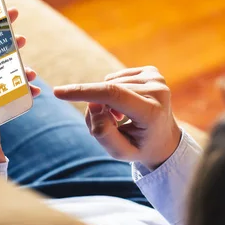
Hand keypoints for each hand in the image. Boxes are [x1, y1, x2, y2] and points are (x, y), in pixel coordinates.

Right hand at [54, 66, 180, 168]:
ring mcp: (157, 78)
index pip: (112, 95)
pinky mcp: (152, 72)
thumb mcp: (120, 152)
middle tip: (111, 125)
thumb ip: (103, 133)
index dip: (84, 92)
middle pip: (108, 92)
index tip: (59, 92)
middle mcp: (158, 91)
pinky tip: (127, 105)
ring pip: (110, 84)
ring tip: (121, 118)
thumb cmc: (140, 147)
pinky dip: (114, 92)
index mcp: (152, 112)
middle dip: (97, 108)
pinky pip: (116, 78)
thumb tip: (93, 104)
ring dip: (106, 101)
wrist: (165, 139)